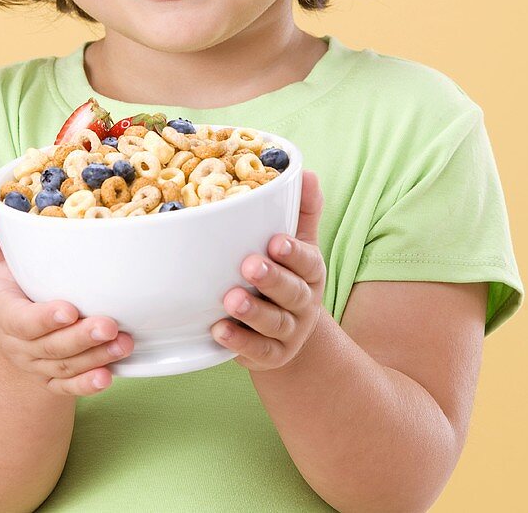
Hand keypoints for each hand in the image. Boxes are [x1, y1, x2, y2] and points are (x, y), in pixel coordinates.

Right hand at [0, 197, 133, 394]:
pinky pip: (71, 387)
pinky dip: (88, 384)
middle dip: (81, 338)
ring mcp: (41, 366)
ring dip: (97, 357)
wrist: (8, 339)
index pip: (23, 321)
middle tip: (109, 325)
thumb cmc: (6, 290)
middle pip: (52, 347)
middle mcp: (23, 346)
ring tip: (124, 342)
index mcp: (6, 316)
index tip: (69, 309)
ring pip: (67, 367)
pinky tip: (110, 376)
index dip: (44, 319)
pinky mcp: (57, 379)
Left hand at [210, 170, 325, 370]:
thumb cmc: (286, 274)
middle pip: (293, 292)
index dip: (293, 252)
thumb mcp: (298, 243)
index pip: (308, 261)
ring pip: (275, 324)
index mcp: (309, 271)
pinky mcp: (272, 356)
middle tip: (249, 265)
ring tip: (230, 299)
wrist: (288, 333)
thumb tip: (307, 171)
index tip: (275, 240)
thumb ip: (303, 210)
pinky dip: (239, 342)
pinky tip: (218, 330)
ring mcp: (289, 332)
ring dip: (252, 312)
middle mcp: (303, 302)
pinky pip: (258, 352)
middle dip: (272, 279)